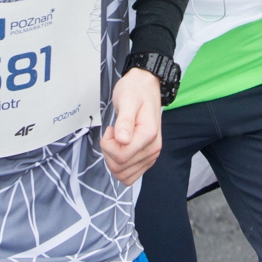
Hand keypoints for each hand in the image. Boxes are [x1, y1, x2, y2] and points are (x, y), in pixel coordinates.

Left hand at [103, 67, 162, 185]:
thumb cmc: (135, 91)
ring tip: (116, 139)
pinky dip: (120, 166)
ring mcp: (151, 155)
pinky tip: (120, 148)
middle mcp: (153, 148)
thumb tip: (122, 140)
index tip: (111, 128)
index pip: (122, 156)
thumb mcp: (126, 99)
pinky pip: (130, 175)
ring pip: (124, 175)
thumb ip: (124, 120)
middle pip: (120, 168)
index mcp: (149, 135)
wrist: (145, 87)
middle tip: (112, 132)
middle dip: (109, 152)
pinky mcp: (147, 158)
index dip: (108, 145)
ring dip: (113, 159)